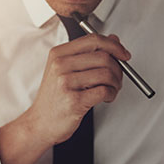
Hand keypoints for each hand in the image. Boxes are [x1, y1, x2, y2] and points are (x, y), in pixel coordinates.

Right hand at [0, 31, 130, 163]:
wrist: (39, 123)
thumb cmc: (53, 99)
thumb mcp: (65, 70)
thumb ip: (88, 53)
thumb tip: (113, 40)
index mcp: (58, 54)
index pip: (93, 40)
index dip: (114, 46)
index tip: (123, 54)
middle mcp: (60, 66)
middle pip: (103, 57)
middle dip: (118, 68)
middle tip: (117, 77)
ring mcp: (66, 83)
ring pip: (106, 74)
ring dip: (115, 83)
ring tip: (111, 89)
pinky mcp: (74, 101)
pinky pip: (104, 91)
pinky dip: (111, 94)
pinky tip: (106, 97)